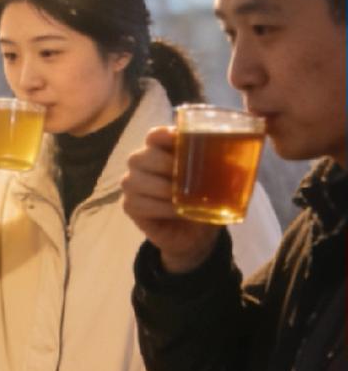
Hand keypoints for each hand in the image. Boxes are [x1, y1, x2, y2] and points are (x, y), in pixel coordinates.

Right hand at [121, 127, 221, 273]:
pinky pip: (139, 203)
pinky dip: (161, 208)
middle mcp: (141, 163)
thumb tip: (240, 160)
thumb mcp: (217, 182)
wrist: (195, 234)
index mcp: (161, 150)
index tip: (180, 138)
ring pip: (138, 181)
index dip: (164, 135)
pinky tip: (177, 211)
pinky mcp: (129, 206)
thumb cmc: (203, 200)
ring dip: (164, 189)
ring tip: (184, 198)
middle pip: (143, 156)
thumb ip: (224, 169)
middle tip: (189, 176)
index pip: (155, 136)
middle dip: (166, 165)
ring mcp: (132, 184)